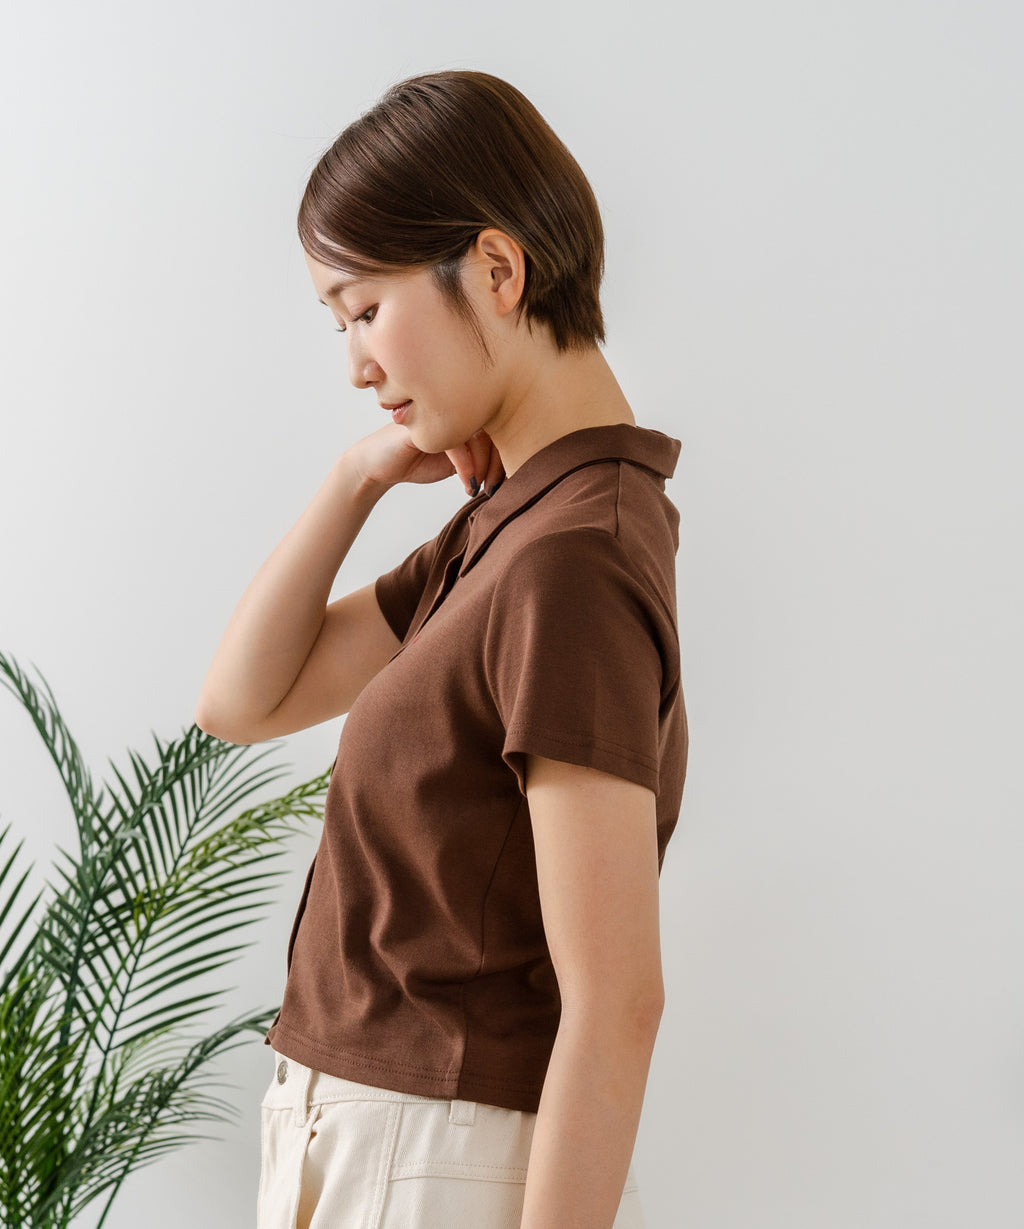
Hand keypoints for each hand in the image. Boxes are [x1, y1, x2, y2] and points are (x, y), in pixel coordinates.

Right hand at [346, 423, 504, 497]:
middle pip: (492, 425)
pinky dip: (466, 466)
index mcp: (463, 409)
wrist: (380, 466)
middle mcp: (452, 404)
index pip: (498, 423)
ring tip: (478, 486)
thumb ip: (481, 457)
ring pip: (475, 432)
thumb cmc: (417, 462)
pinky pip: (455, 441)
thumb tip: (512, 466)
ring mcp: (435, 409)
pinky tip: (467, 483)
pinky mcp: (421, 422)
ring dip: (483, 465)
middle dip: (498, 460)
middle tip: (495, 486)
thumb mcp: (457, 462)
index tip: (502, 481)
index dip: (507, 453)